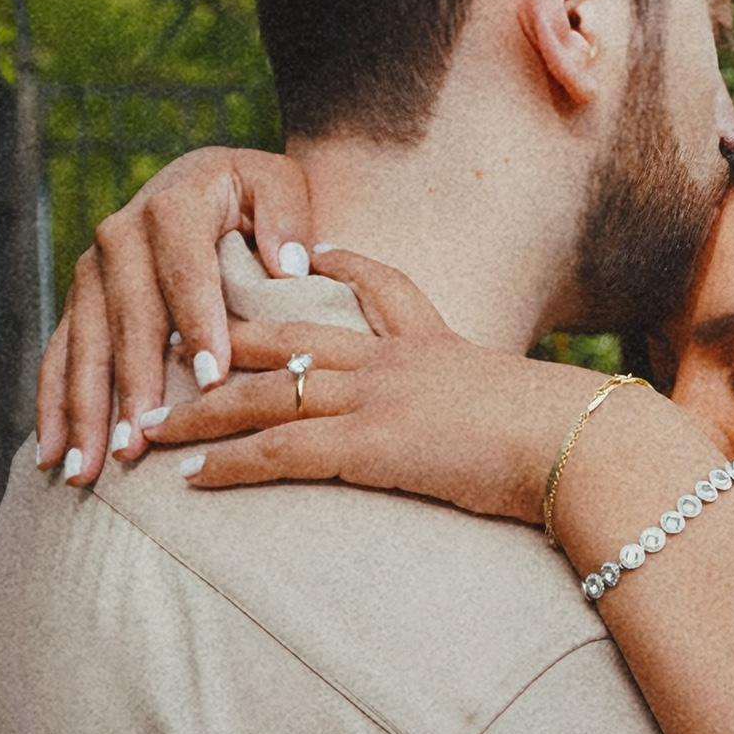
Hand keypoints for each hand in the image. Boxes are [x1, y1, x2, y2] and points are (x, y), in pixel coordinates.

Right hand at [37, 147, 314, 486]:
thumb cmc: (254, 193)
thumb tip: (287, 266)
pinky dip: (53, 405)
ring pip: (85, 345)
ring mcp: (94, 270)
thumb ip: (287, 216)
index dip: (199, 325)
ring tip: (89, 469)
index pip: (188, 274)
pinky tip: (52, 454)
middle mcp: (121, 236)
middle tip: (139, 446)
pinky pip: (60, 355)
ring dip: (84, 410)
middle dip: (132, 386)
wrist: (208, 179)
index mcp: (173, 207)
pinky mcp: (81, 299)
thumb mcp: (280, 185)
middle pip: (128, 319)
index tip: (213, 380)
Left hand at [141, 248, 580, 524]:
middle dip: (227, 341)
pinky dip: (230, 463)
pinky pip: (279, 449)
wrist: (581, 442)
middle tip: (177, 345)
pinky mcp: (369, 444)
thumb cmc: (576, 432)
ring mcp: (377, 397)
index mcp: (439, 344)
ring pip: (266, 391)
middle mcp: (396, 359)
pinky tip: (193, 478)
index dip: (344, 267)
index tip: (314, 254)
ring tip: (153, 425)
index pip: (384, 287)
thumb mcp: (537, 404)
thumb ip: (513, 406)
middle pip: (291, 336)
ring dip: (202, 410)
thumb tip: (537, 427)